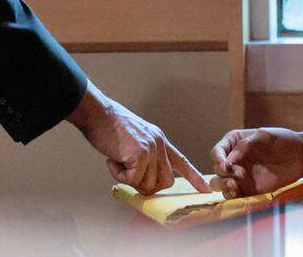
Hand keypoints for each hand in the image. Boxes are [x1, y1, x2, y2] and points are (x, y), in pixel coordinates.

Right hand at [68, 83, 209, 194]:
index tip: (205, 189)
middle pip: (165, 181)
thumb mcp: (135, 138)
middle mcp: (159, 144)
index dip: (194, 177)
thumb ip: (145, 156)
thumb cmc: (109, 128)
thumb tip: (144, 179)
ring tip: (117, 161)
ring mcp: (151, 148)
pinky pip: (132, 180)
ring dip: (128, 179)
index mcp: (159, 140)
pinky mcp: (140, 154)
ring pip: (147, 184)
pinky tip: (113, 160)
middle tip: (129, 174)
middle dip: (147, 185)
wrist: (97, 114)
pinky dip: (119, 176)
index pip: (181, 161)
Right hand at [210, 127, 302, 197]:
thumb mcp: (265, 136)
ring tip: (234, 185)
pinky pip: (230, 194)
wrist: (300, 157)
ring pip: (218, 182)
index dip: (218, 158)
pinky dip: (229, 195)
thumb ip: (246, 144)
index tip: (226, 165)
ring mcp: (239, 175)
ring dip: (222, 185)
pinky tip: (237, 192)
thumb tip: (230, 159)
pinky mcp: (247, 189)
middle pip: (216, 168)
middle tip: (241, 173)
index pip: (217, 151)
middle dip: (224, 172)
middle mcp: (234, 159)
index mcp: (234, 142)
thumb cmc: (283, 141)